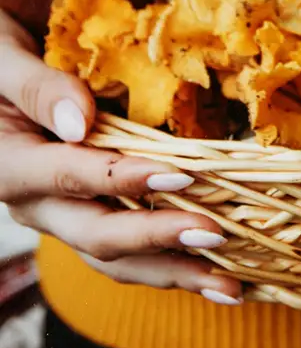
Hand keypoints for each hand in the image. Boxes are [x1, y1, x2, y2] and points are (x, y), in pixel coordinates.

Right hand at [0, 10, 242, 305]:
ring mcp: (63, 219)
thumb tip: (79, 122)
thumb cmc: (0, 64)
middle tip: (216, 237)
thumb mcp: (4, 60)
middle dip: (160, 239)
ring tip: (230, 287)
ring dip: (175, 273)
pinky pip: (130, 253)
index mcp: (9, 166)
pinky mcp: (88, 220)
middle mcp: (36, 204)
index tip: (180, 177)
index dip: (125, 179)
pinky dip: (173, 264)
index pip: (71, 176)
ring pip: (118, 259)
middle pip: (98, 234)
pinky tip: (218, 274)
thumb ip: (39, 89)